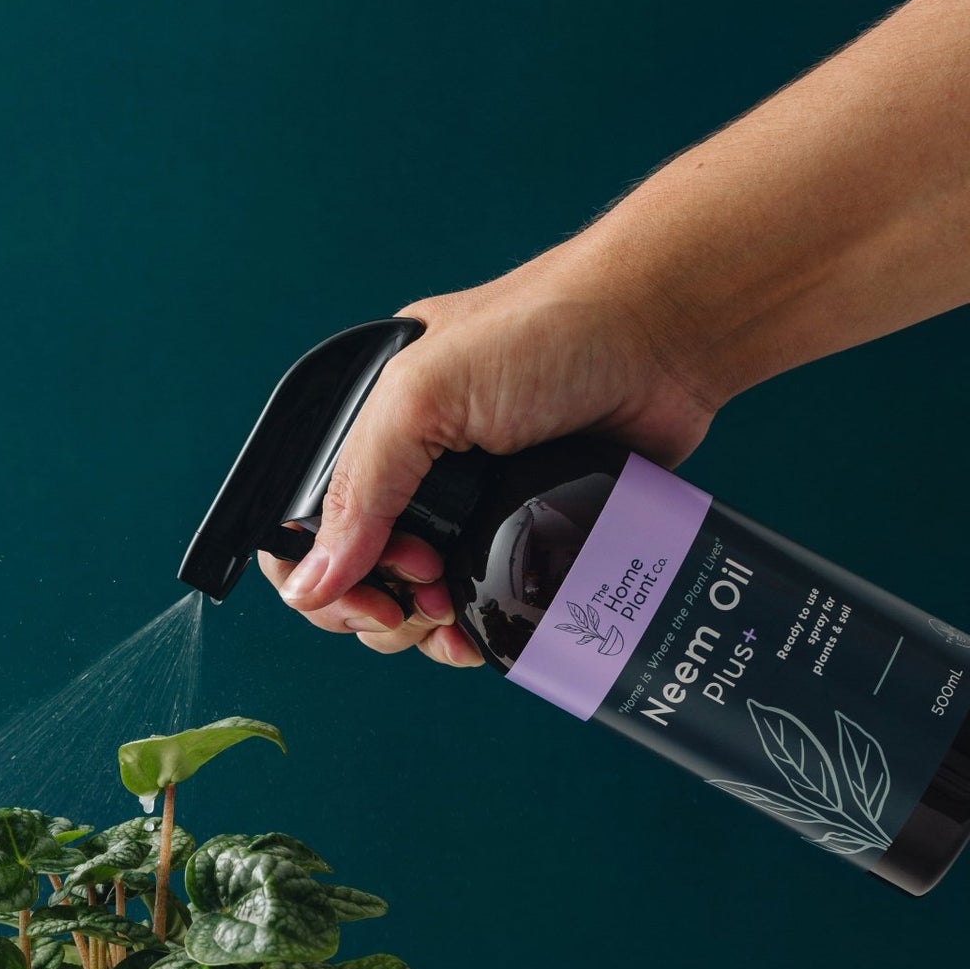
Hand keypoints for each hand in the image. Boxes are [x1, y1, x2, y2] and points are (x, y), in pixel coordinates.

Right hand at [260, 238, 717, 666]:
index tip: (370, 594)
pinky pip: (483, 609)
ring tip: (453, 612)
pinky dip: (475, 634)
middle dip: (377, 606)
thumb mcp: (425, 396)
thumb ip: (363, 486)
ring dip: (422, 630)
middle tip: (425, 594)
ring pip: (416, 606)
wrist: (664, 335)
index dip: (320, 575)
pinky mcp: (529, 539)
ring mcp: (472, 512)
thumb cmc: (547, 332)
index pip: (304, 523)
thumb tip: (310, 582)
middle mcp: (417, 474)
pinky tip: (482, 637)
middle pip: (356, 578)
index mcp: (376, 429)